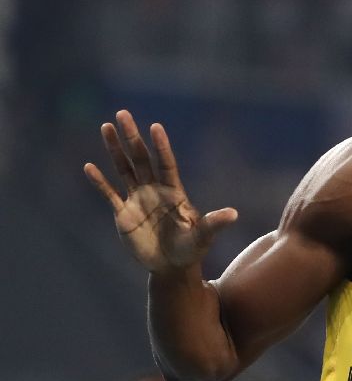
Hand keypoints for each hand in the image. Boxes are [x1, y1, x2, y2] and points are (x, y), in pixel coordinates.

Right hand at [84, 110, 237, 273]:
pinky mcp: (124, 214)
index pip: (166, 163)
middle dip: (132, 137)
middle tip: (123, 113)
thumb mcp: (204, 236)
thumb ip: (214, 223)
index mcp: (174, 192)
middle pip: (141, 158)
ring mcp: (138, 200)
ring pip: (124, 169)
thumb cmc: (192, 249)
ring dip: (115, 150)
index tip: (156, 127)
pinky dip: (100, 182)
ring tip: (106, 127)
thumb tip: (234, 214)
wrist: (172, 266)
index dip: (161, 146)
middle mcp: (154, 190)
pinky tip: (89, 167)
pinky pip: (110, 194)